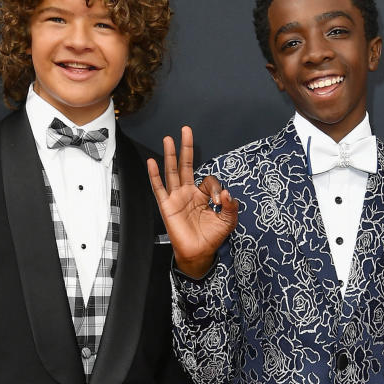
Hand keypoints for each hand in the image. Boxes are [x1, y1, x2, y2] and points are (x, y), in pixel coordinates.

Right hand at [147, 127, 237, 278]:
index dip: (216, 188)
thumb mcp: (228, 221)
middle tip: (186, 130)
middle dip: (186, 148)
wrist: (198, 253)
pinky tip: (152, 162)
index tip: (221, 202)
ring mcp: (176, 198)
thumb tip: (228, 194)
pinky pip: (159, 188)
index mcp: (202, 195)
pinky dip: (155, 176)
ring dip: (171, 155)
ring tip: (168, 139)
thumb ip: (231, 207)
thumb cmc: (211, 237)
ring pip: (172, 172)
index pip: (209, 180)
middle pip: (186, 165)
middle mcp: (188, 193)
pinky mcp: (167, 206)